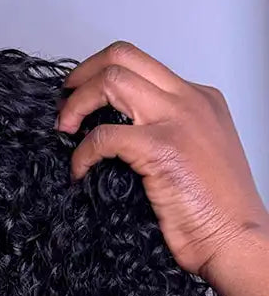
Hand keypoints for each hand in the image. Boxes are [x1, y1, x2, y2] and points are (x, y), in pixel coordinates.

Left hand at [54, 41, 268, 279]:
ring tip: (63, 130)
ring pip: (112, 81)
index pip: (141, 65)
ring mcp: (175, 119)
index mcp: (198, 99)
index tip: (79, 100)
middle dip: (82, 76)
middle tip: (62, 103)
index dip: (101, 76)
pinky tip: (79, 172)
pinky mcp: (160, 147)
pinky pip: (103, 135)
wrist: (233, 238)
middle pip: (123, 57)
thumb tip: (117, 142)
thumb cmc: (213, 212)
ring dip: (76, 104)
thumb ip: (162, 138)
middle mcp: (188, 100)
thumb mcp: (191, 158)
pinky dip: (82, 152)